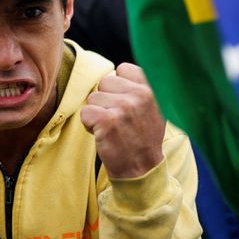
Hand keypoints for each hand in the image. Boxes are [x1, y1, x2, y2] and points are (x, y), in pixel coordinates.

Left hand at [80, 63, 165, 178]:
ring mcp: (125, 107)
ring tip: (113, 128)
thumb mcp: (153, 107)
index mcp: (153, 88)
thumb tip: (118, 70)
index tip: (127, 106)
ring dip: (98, 113)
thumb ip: (140, 86)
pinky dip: (89, 125)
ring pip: (93, 97)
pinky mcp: (107, 121)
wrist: (141, 169)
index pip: (123, 69)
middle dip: (106, 100)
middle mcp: (141, 95)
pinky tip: (104, 135)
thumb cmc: (143, 137)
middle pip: (105, 82)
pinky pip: (85, 112)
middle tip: (119, 120)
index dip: (119, 88)